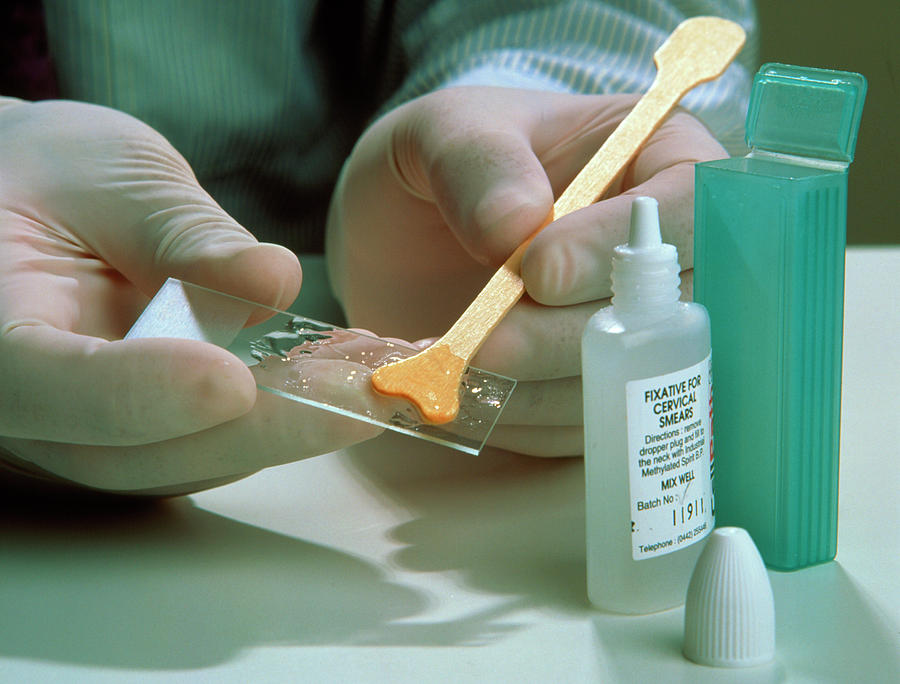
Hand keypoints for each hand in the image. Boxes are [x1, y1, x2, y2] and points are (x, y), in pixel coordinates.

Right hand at [0, 98, 380, 494]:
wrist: (31, 202)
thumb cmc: (51, 175)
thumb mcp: (109, 176)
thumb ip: (181, 233)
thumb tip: (271, 280)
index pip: (53, 387)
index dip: (144, 395)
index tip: (233, 381)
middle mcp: (31, 406)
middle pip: (130, 454)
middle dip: (254, 431)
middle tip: (355, 400)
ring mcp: (84, 430)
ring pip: (180, 463)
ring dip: (281, 430)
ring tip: (363, 382)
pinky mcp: (138, 430)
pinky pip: (205, 443)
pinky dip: (274, 418)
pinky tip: (334, 379)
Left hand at [327, 86, 725, 455]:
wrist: (402, 235)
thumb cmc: (440, 161)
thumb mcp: (445, 130)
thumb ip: (478, 162)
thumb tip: (518, 223)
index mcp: (655, 158)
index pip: (686, 204)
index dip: (619, 247)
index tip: (536, 271)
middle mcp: (666, 250)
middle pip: (671, 309)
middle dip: (574, 334)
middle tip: (489, 343)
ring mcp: (640, 326)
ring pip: (631, 380)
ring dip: (545, 389)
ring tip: (464, 370)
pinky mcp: (603, 384)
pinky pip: (590, 423)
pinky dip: (530, 422)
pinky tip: (473, 399)